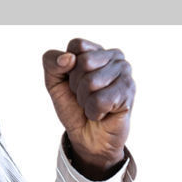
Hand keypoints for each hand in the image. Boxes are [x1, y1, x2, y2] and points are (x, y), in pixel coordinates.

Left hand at [42, 38, 133, 177]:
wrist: (86, 137)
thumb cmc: (73, 106)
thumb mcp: (53, 82)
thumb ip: (51, 63)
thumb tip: (68, 58)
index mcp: (96, 50)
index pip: (76, 45)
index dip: (67, 67)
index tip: (72, 81)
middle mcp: (114, 57)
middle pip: (83, 62)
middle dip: (76, 85)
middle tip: (84, 96)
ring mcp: (125, 73)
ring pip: (91, 82)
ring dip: (85, 100)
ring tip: (93, 104)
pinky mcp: (129, 92)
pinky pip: (100, 100)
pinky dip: (94, 111)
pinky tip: (102, 113)